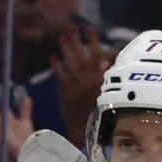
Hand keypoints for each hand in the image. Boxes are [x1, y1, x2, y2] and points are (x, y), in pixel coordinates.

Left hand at [53, 28, 108, 143]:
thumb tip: (107, 60)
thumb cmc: (101, 114)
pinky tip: (52, 57)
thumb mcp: (109, 93)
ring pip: (70, 61)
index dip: (92, 40)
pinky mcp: (65, 92)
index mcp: (101, 78)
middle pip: (81, 54)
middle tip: (71, 28)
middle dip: (76, 40)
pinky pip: (59, 75)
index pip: (97, 53)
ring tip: (62, 37)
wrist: (88, 132)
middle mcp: (88, 78)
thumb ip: (107, 76)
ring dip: (66, 48)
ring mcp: (75, 84)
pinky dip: (56, 65)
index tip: (88, 29)